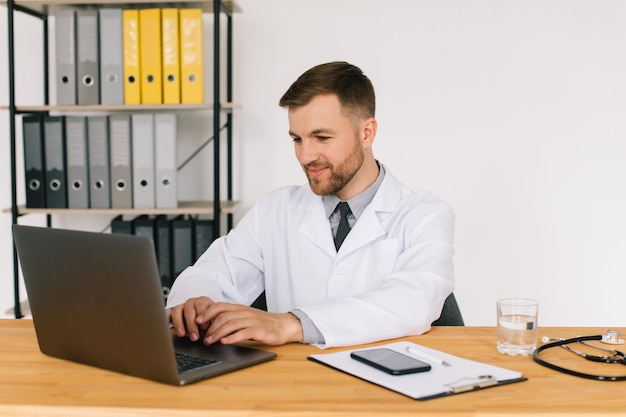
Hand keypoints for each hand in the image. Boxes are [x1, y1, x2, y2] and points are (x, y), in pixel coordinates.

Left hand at [169, 297, 303, 345]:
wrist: (283, 325)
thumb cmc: (262, 323)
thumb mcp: (245, 317)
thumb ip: (231, 318)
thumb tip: (212, 325)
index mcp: (239, 308)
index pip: (220, 306)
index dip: (207, 313)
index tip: (197, 321)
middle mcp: (244, 312)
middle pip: (222, 316)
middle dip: (210, 327)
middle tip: (202, 337)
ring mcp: (251, 320)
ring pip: (230, 324)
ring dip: (217, 333)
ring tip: (209, 342)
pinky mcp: (258, 330)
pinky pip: (242, 332)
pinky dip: (232, 337)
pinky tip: (224, 342)